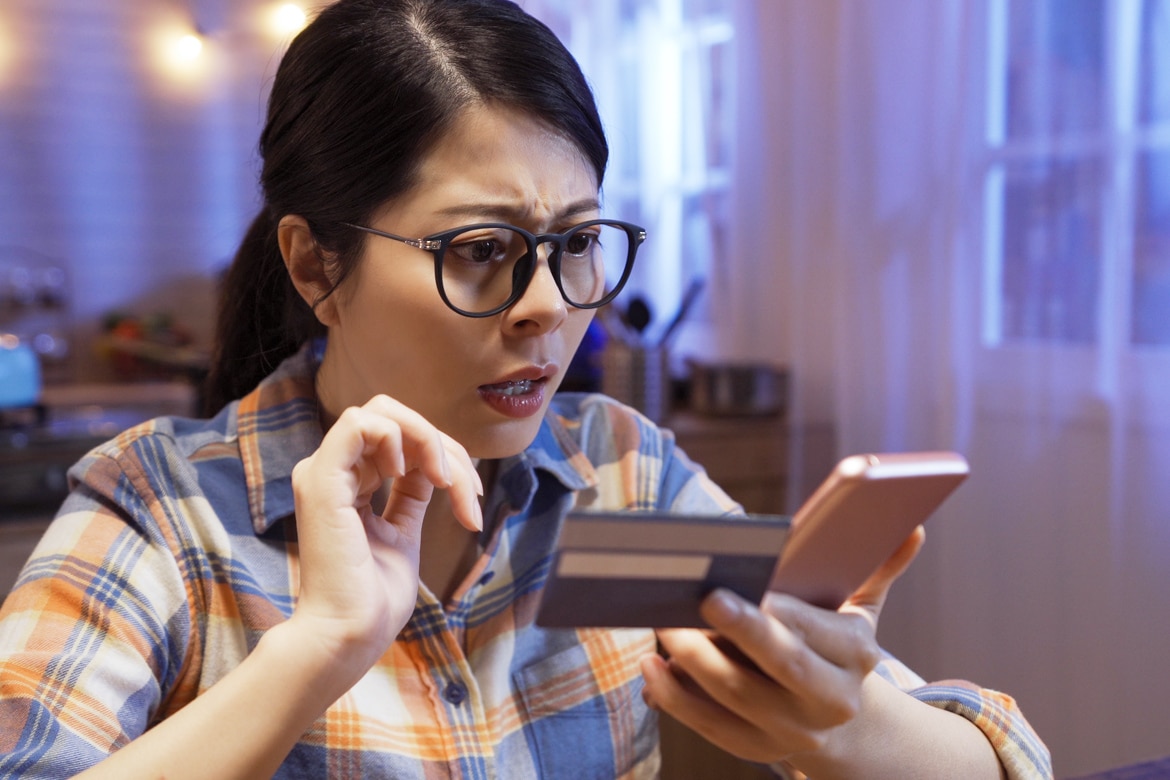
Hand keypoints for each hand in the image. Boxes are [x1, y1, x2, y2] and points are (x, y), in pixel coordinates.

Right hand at [287, 394, 482, 678]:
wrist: (350, 636)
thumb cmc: (374, 600)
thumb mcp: (403, 533)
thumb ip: (411, 495)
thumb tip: (434, 467)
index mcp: (348, 484)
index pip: (401, 441)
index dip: (447, 458)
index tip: (472, 504)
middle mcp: (332, 472)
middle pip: (394, 416)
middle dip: (442, 444)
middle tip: (461, 490)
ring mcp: (323, 473)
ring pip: (381, 412)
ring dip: (428, 440)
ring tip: (443, 482)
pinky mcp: (321, 481)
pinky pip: (358, 423)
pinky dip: (397, 438)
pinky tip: (410, 474)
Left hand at [641, 527, 924, 764]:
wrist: (840, 721)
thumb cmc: (834, 646)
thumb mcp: (860, 610)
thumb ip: (879, 567)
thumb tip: (911, 528)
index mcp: (857, 656)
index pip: (817, 630)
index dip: (783, 612)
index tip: (752, 585)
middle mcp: (830, 699)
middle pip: (782, 665)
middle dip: (743, 632)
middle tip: (703, 598)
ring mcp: (793, 730)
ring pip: (739, 696)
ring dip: (696, 661)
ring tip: (664, 623)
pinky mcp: (757, 748)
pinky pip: (711, 726)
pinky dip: (677, 699)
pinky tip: (653, 667)